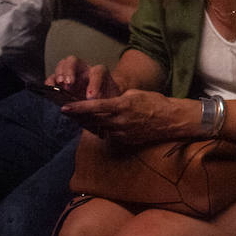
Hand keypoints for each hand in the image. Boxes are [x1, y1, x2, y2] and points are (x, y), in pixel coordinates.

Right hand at [47, 56, 119, 100]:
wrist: (100, 103)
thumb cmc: (107, 101)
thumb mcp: (111, 102)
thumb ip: (105, 103)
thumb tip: (96, 106)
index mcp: (99, 73)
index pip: (98, 71)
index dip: (94, 83)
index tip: (91, 98)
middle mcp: (84, 70)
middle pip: (75, 61)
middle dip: (70, 71)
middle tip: (69, 84)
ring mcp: (71, 74)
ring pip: (62, 65)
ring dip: (60, 74)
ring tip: (60, 85)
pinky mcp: (61, 82)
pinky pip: (52, 77)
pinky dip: (50, 81)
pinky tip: (50, 88)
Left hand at [61, 89, 199, 143]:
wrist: (172, 120)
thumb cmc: (155, 102)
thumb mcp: (135, 94)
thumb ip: (117, 98)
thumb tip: (105, 102)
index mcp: (122, 106)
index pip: (94, 107)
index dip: (77, 108)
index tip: (64, 107)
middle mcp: (120, 121)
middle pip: (93, 120)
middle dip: (80, 116)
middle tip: (68, 112)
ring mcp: (123, 133)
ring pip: (100, 129)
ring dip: (92, 123)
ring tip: (84, 118)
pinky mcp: (126, 141)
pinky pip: (111, 135)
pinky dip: (106, 130)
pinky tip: (105, 125)